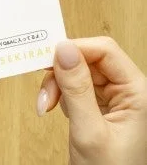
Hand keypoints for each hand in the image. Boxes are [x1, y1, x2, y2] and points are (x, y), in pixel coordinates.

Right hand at [37, 37, 146, 163]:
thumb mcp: (89, 132)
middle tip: (44, 91)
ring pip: (79, 73)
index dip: (76, 49)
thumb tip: (63, 49)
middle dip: (62, 73)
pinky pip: (77, 88)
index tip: (48, 57)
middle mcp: (128, 92)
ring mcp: (114, 101)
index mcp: (137, 92)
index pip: (105, 51)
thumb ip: (76, 89)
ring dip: (58, 85)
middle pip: (89, 60)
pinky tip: (55, 109)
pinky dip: (61, 95)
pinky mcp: (101, 109)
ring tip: (45, 106)